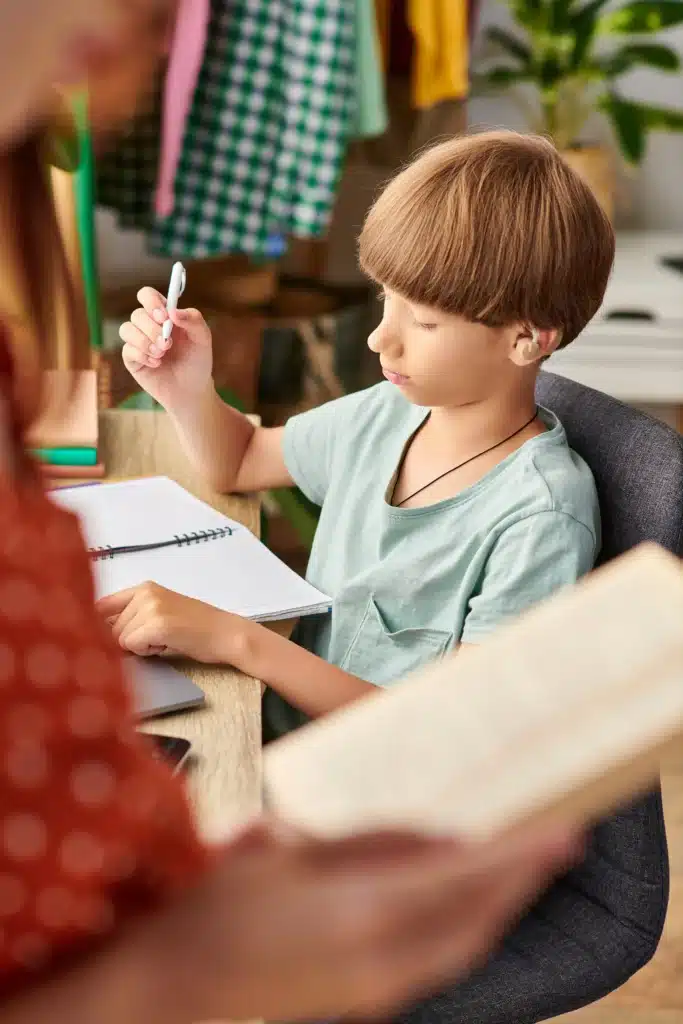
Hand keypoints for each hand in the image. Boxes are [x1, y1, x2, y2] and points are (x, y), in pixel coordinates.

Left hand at [96, 582, 242, 661]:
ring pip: (119, 638)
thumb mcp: (160, 612)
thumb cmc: (195, 629)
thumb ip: (131, 616)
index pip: (102, 605)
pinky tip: (165, 645)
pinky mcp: (157, 625)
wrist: (225, 634)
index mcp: (144, 588)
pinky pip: (131, 646)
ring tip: (163, 640)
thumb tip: (95, 630)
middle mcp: (145, 593)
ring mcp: (151, 607)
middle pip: (109, 627)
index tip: (102, 637)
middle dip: (126, 639)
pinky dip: (146, 651)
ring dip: (138, 647)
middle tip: (155, 639)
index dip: (98, 625)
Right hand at [119, 286, 213, 409]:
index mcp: (164, 315)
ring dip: (144, 342)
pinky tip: (157, 364)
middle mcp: (148, 325)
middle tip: (167, 344)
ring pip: (127, 329)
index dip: (151, 302)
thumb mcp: (203, 338)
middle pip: (137, 314)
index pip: (146, 295)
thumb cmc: (197, 361)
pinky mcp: (132, 359)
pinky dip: (142, 356)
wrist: (192, 390)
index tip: (164, 317)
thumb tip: (172, 311)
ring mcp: (138, 341)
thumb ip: (193, 319)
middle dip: (152, 328)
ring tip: (162, 354)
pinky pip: (127, 350)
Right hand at [145, 816, 582, 1022]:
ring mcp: (378, 987)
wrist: (175, 984)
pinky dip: (468, 929)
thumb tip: (440, 839)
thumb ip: (372, 846)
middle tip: (557, 842)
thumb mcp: (294, 852)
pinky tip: (471, 904)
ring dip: (499, 906)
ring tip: (524, 868)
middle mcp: (384, 958)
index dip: (518, 855)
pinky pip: (438, 961)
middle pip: (476, 918)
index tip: (563, 832)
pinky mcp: (367, 997)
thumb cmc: (220, 906)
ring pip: (463, 945)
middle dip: (522, 881)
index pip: (463, 878)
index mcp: (363, 912)